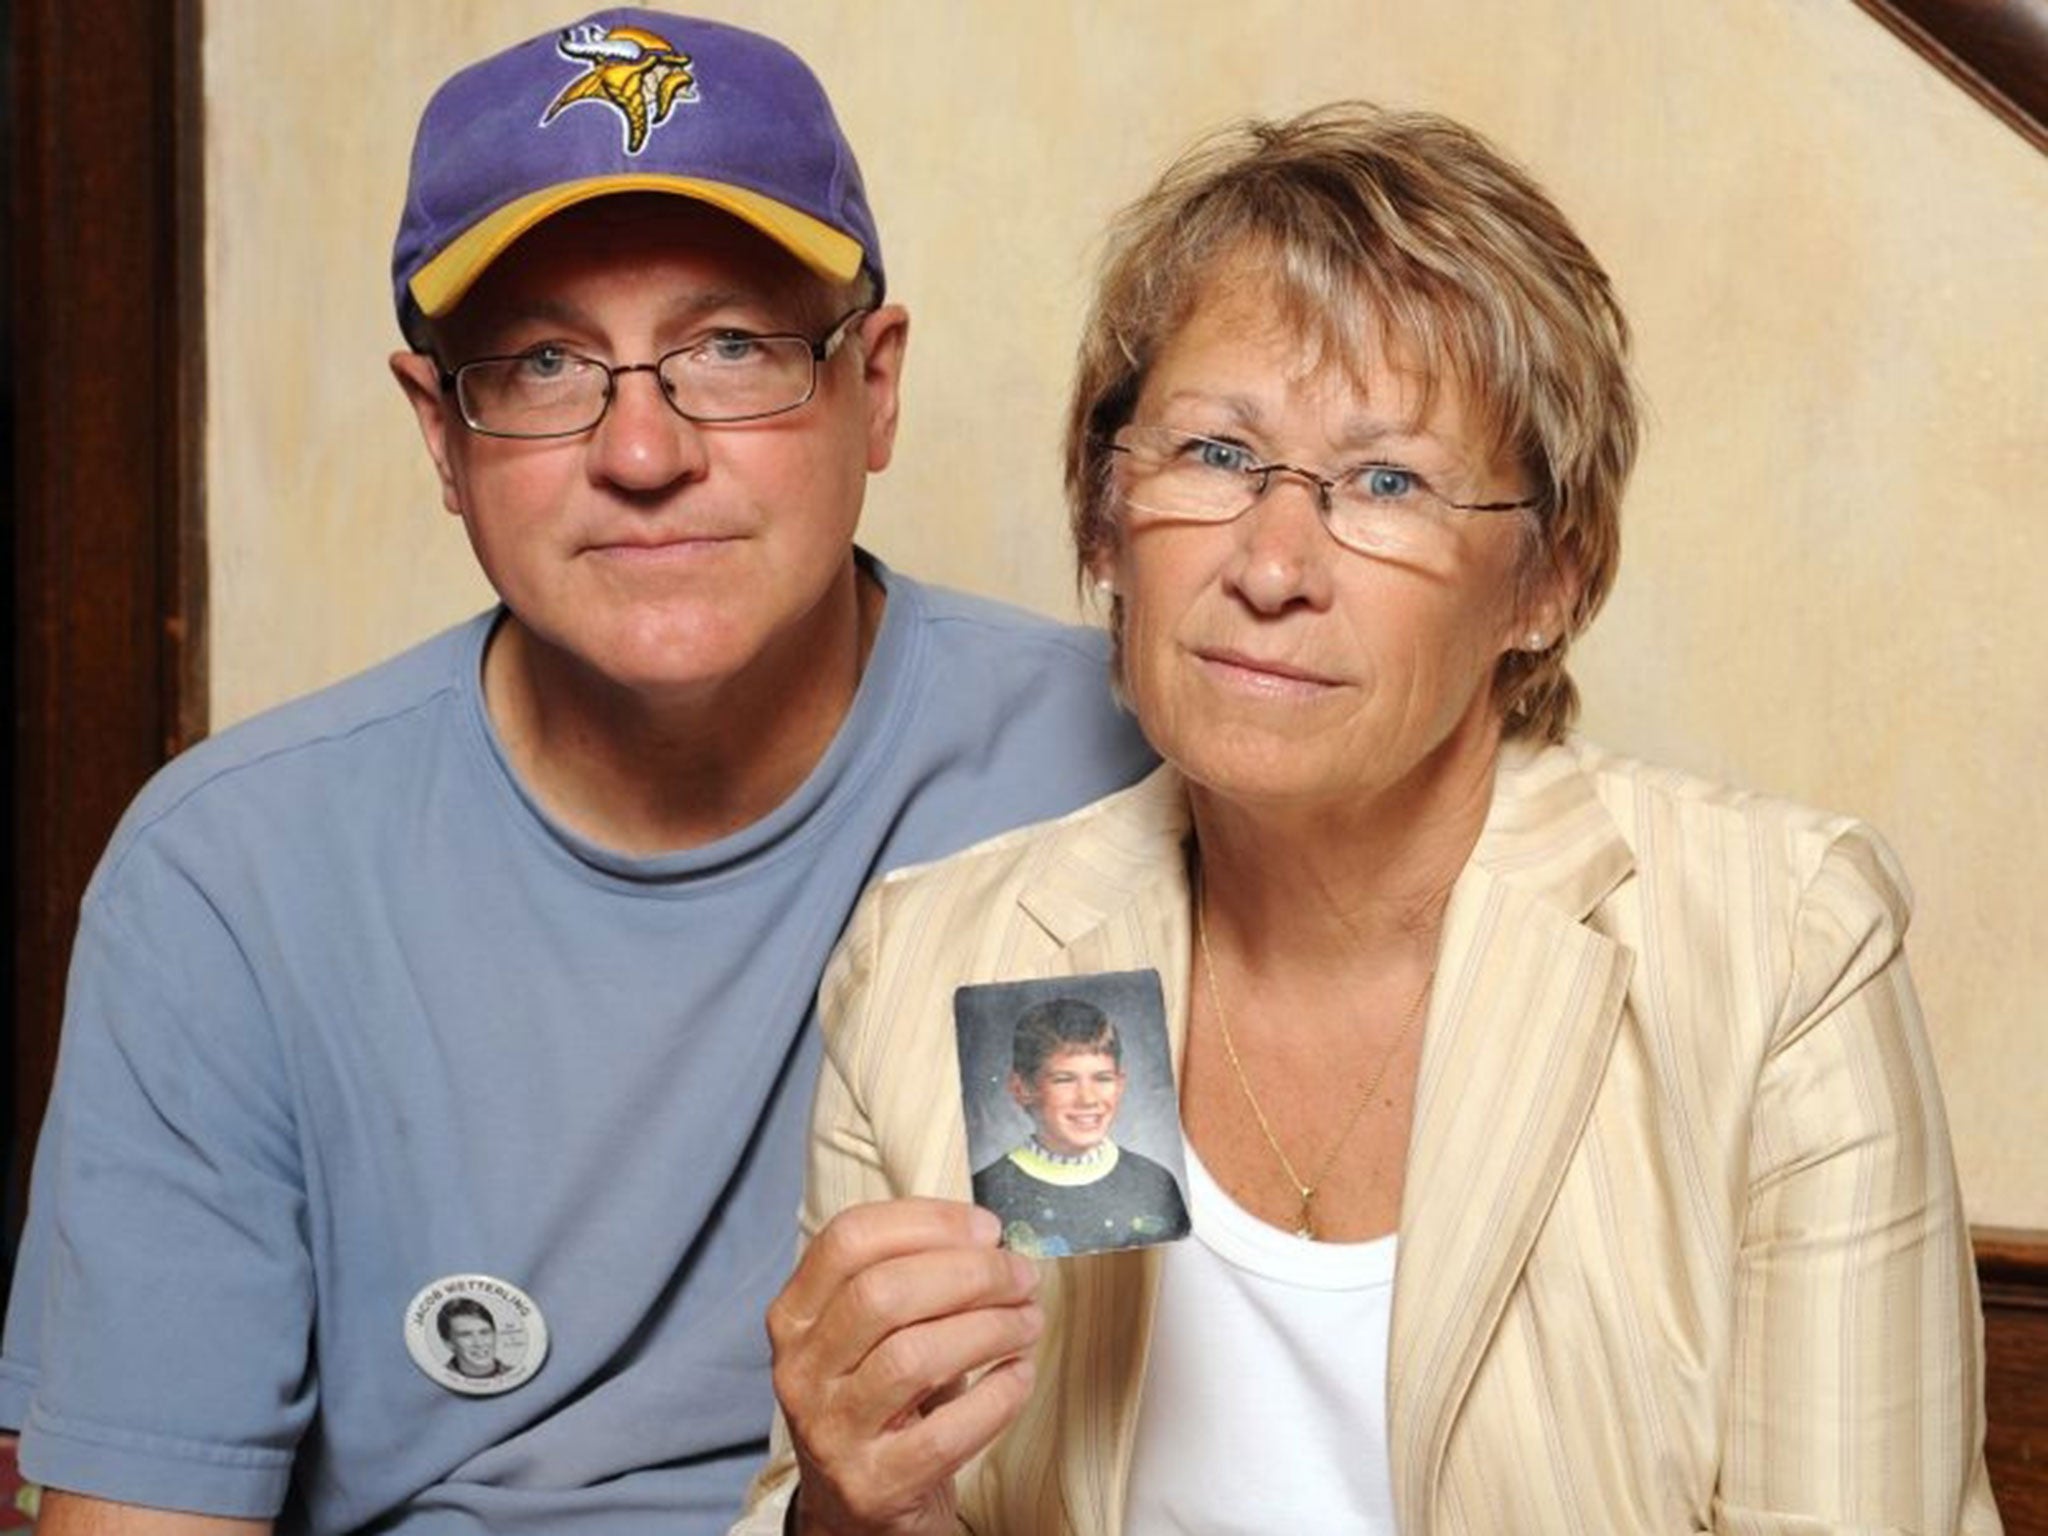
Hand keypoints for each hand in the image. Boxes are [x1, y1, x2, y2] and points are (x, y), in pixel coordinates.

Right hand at [768, 1198, 1041, 1535]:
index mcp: (796, 1316)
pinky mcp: (873, 1485)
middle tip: (1021, 1276)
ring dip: (990, 1329)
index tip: (986, 1228)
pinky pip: (944, 1433)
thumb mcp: (870, 1334)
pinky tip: (1018, 1376)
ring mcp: (832, 1431)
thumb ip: (911, 1278)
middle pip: (884, 1294)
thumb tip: (989, 1241)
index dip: (926, 1222)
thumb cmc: (880, 1400)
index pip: (849, 1239)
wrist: (856, 1508)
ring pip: (914, 1358)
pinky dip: (995, 1397)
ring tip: (1028, 1322)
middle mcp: (801, 1370)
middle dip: (970, 1274)